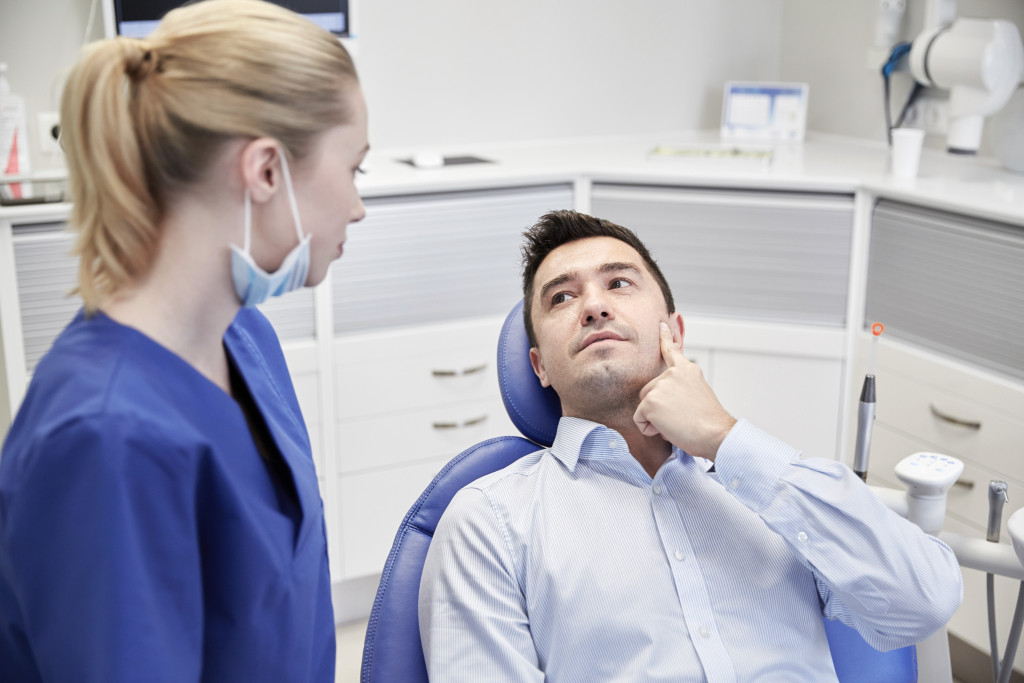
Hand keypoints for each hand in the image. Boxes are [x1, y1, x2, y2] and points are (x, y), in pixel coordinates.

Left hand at [633, 322, 736, 460]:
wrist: (716, 433)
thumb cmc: (709, 422)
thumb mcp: (698, 393)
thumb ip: (682, 386)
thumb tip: (668, 395)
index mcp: (687, 370)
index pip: (671, 350)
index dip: (665, 337)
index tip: (661, 324)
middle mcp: (672, 373)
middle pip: (648, 391)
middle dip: (658, 408)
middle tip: (681, 417)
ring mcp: (660, 385)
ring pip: (644, 406)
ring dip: (656, 420)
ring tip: (678, 423)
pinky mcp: (650, 401)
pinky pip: (640, 420)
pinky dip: (650, 429)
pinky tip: (670, 428)